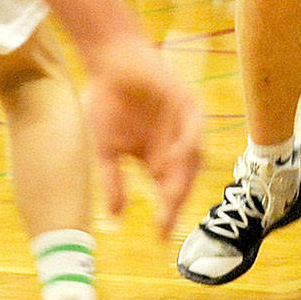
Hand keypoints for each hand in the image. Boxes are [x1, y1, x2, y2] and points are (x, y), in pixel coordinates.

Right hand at [83, 37, 202, 237]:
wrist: (110, 61)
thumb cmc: (107, 101)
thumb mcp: (106, 149)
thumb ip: (113, 181)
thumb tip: (115, 218)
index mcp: (156, 157)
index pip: (166, 191)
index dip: (165, 213)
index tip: (159, 238)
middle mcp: (173, 144)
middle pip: (182, 179)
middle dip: (176, 202)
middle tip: (167, 222)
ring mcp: (182, 124)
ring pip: (192, 158)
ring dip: (184, 177)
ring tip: (171, 198)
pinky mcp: (187, 103)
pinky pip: (194, 127)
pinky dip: (187, 143)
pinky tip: (174, 158)